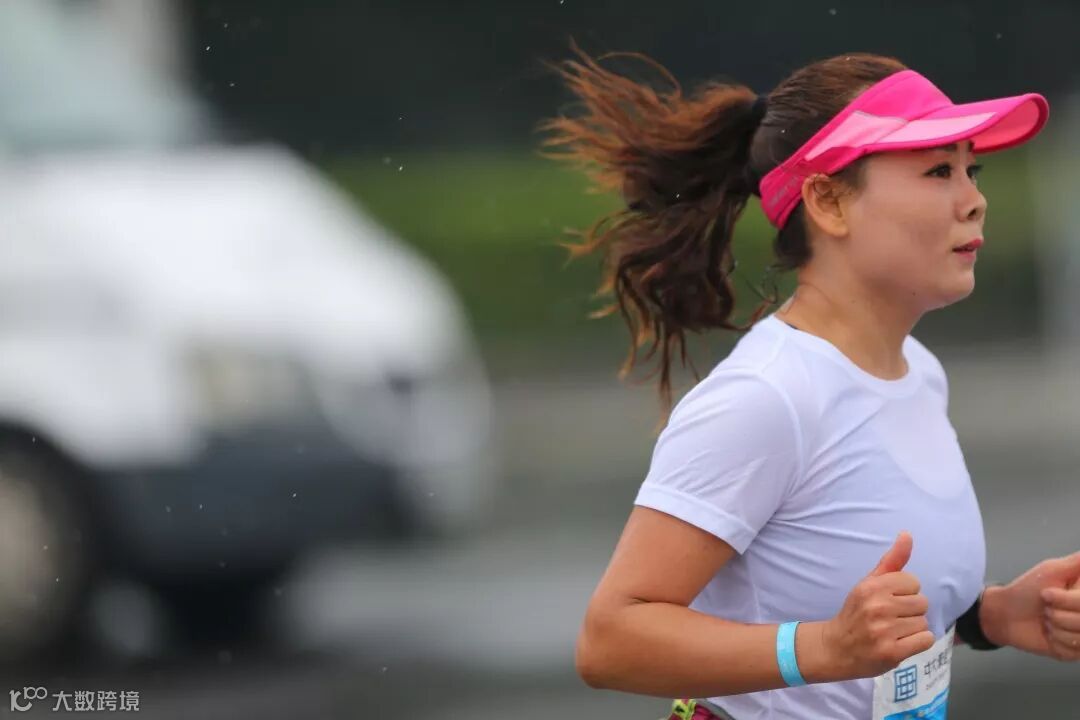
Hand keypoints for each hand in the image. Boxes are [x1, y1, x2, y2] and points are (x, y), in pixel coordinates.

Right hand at [820, 531, 933, 678]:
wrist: (836, 648)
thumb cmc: (856, 613)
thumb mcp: (869, 583)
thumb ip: (891, 561)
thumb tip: (907, 534)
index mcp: (872, 587)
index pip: (913, 582)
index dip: (905, 592)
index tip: (889, 600)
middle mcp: (877, 607)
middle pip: (922, 603)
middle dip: (911, 611)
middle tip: (891, 618)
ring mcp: (884, 631)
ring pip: (924, 622)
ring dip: (913, 628)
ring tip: (894, 631)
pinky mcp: (892, 652)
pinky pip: (926, 639)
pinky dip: (918, 642)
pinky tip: (901, 643)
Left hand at [980, 551, 1079, 660]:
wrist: (1004, 615)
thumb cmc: (1026, 591)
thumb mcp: (1051, 571)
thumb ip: (1077, 563)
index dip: (1068, 600)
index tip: (1046, 594)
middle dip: (1059, 614)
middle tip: (1045, 608)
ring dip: (1057, 627)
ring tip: (1046, 620)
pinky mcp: (1075, 652)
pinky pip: (1074, 650)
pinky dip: (1056, 641)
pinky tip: (1048, 634)